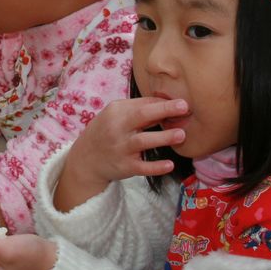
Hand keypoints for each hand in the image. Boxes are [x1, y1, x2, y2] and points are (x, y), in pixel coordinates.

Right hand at [54, 98, 183, 210]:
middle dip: (164, 110)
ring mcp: (120, 148)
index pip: (142, 104)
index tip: (182, 102)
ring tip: (181, 134)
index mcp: (116, 112)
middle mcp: (117, 128)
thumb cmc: (107, 131)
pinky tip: (170, 165)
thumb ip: (138, 109)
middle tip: (185, 107)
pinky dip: (155, 167)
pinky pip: (142, 167)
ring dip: (163, 138)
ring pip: (143, 141)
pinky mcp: (124, 167)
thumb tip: (167, 103)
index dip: (163, 103)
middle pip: (141, 116)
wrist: (86, 158)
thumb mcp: (115, 115)